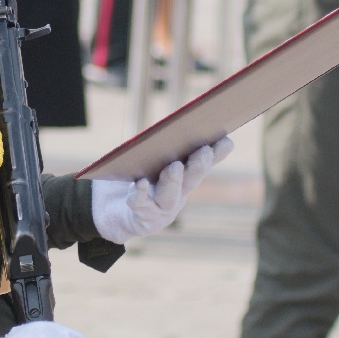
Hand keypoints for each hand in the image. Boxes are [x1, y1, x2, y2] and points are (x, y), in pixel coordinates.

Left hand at [91, 136, 232, 242]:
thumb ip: (165, 144)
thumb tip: (180, 120)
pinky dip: (140, 195)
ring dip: (173, 181)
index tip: (227, 140)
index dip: (217, 154)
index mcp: (183, 178)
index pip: (203, 164)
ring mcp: (160, 209)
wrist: (111, 211)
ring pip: (169, 196)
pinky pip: (140, 206)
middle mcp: (176, 195)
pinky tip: (140, 184)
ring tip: (174, 167)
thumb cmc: (134, 177)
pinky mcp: (140, 218)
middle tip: (204, 150)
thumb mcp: (150, 159)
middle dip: (198, 165)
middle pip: (190, 180)